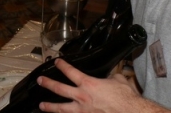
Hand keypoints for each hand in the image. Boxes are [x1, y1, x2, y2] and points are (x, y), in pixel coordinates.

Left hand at [37, 59, 166, 112]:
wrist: (130, 112)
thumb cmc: (125, 97)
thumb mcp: (117, 80)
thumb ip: (109, 77)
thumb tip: (109, 77)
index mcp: (88, 84)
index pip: (70, 71)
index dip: (62, 66)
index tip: (57, 62)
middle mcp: (82, 97)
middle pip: (59, 89)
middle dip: (48, 83)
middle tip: (40, 80)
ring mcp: (82, 110)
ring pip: (61, 108)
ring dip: (50, 106)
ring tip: (42, 105)